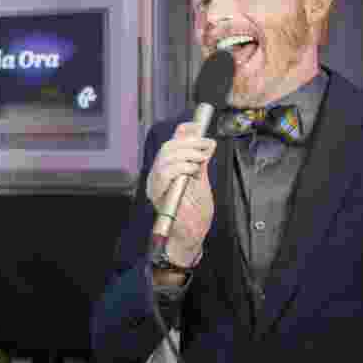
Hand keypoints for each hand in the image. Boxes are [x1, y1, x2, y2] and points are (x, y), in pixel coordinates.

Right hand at [145, 121, 215, 265]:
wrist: (192, 236)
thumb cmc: (195, 213)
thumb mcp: (201, 181)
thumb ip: (199, 162)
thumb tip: (204, 141)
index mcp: (167, 170)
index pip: (171, 144)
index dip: (183, 133)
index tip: (198, 126)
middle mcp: (158, 176)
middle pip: (167, 148)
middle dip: (189, 143)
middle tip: (207, 146)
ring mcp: (156, 185)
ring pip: (164, 158)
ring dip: (186, 154)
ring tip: (200, 160)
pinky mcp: (157, 195)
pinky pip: (163, 174)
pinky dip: (179, 168)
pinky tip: (191, 171)